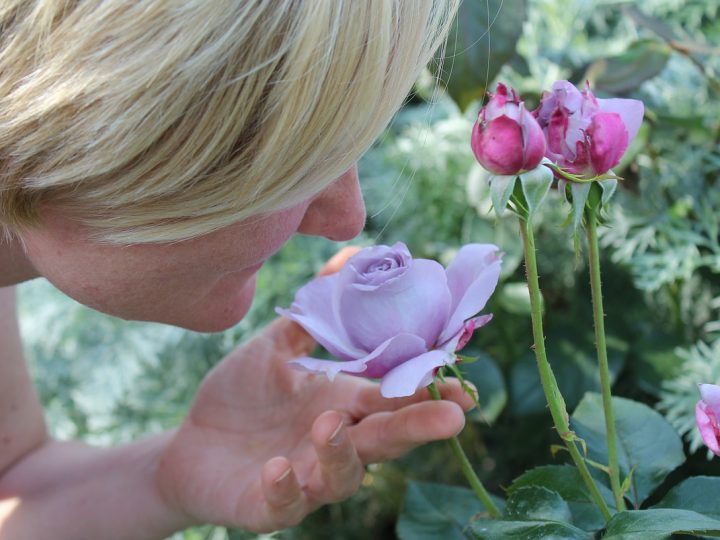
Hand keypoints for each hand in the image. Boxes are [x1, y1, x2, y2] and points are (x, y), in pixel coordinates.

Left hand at [156, 248, 474, 532]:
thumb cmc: (242, 395)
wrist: (190, 443)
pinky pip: (285, 504)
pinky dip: (285, 489)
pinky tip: (276, 468)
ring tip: (330, 424)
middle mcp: (335, 442)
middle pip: (385, 438)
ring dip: (341, 453)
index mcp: (342, 404)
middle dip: (417, 427)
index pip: (393, 398)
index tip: (463, 386)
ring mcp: (306, 477)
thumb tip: (350, 255)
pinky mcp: (269, 504)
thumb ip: (314, 311)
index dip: (428, 393)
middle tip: (451, 418)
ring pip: (342, 475)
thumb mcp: (276, 346)